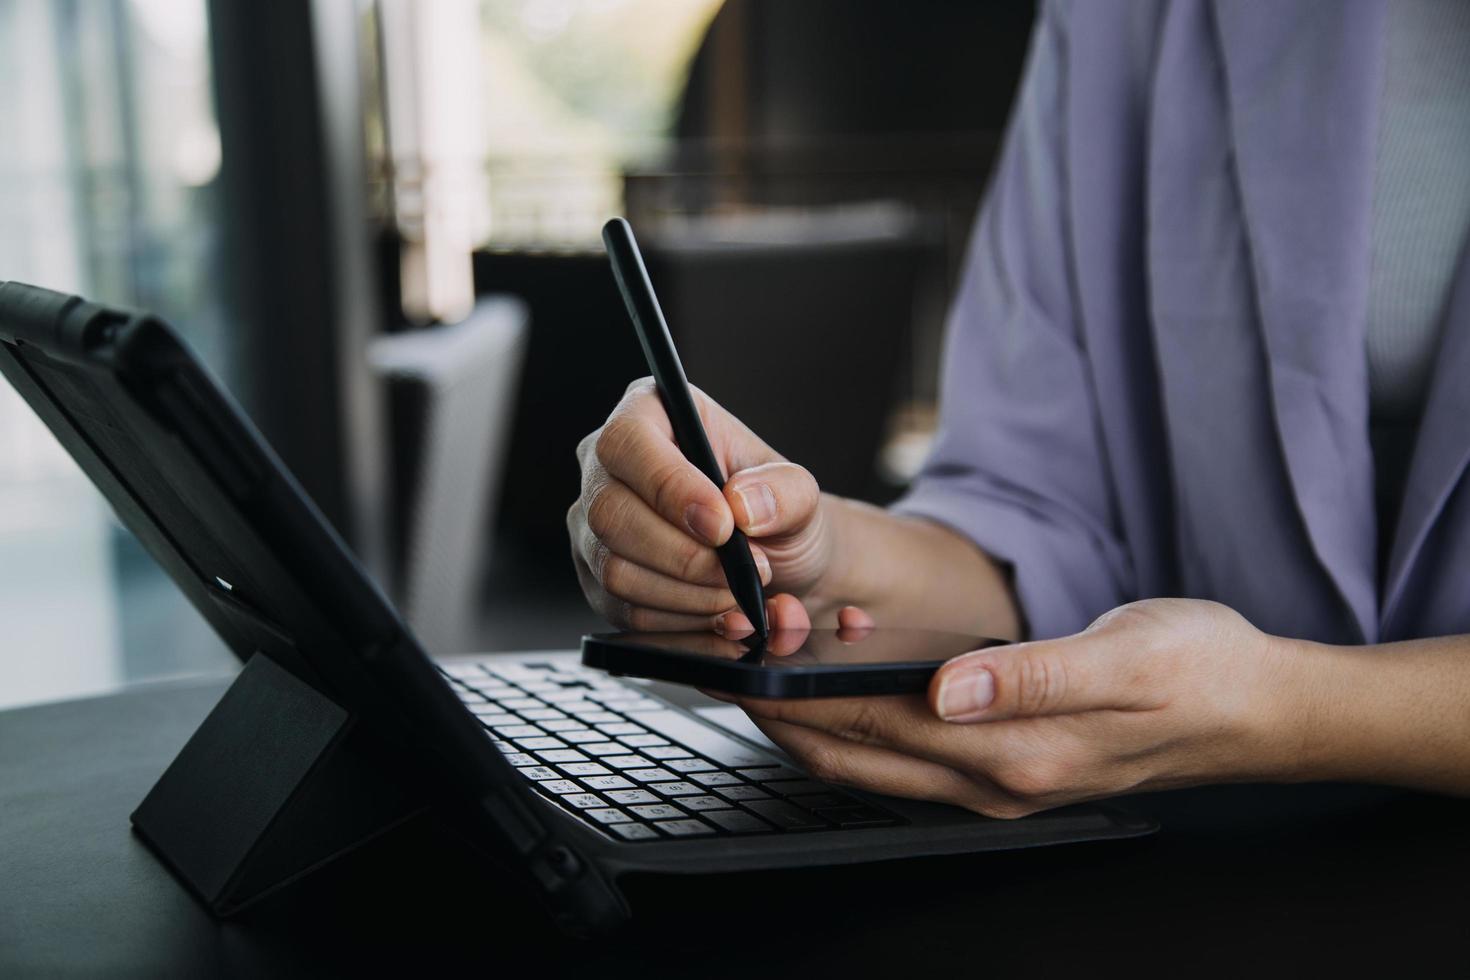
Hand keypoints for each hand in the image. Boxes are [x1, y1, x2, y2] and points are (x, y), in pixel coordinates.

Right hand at [569, 379, 835, 631]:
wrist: (772, 559)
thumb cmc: (773, 510)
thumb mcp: (799, 492)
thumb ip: (784, 492)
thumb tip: (743, 504)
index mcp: (648, 412)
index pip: (628, 441)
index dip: (670, 487)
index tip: (722, 527)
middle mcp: (606, 466)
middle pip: (610, 513)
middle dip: (684, 556)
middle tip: (745, 569)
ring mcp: (591, 525)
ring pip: (615, 570)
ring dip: (687, 594)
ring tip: (738, 591)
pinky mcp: (595, 578)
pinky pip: (622, 610)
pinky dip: (678, 620)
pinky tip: (715, 609)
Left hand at [731, 598, 1301, 816]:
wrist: (1256, 710)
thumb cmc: (1198, 671)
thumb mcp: (1120, 656)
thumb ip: (1029, 675)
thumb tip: (945, 689)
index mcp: (1014, 752)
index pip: (874, 732)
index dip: (799, 703)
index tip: (742, 670)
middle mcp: (997, 781)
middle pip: (860, 759)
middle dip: (787, 719)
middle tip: (729, 672)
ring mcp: (1002, 782)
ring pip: (881, 764)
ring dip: (820, 725)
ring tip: (769, 678)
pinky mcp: (1013, 768)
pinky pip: (916, 756)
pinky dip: (868, 729)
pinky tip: (853, 691)